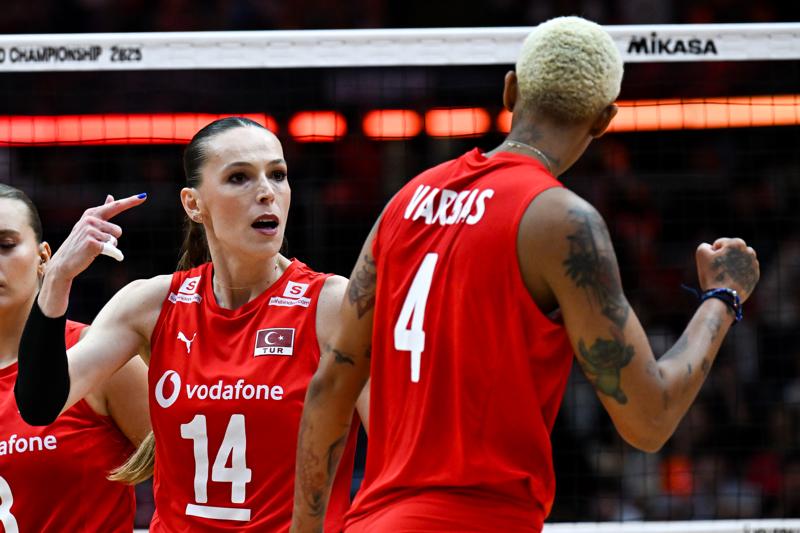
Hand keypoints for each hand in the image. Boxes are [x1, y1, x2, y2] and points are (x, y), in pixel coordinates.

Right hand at [38, 193, 146, 316]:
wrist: (63, 262)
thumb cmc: (79, 243)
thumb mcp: (89, 225)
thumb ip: (103, 211)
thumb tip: (111, 196)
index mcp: (91, 214)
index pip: (115, 206)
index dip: (130, 201)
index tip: (144, 196)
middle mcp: (90, 220)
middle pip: (118, 230)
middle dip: (112, 239)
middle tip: (97, 244)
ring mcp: (90, 231)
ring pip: (114, 240)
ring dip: (109, 247)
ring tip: (94, 248)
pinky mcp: (92, 243)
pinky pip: (112, 249)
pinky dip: (114, 255)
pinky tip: (102, 256)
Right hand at [696, 237, 759, 302]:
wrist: (724, 297)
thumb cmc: (712, 274)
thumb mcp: (701, 254)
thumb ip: (705, 246)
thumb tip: (711, 248)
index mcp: (737, 243)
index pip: (720, 244)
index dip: (712, 253)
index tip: (711, 264)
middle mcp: (749, 251)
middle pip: (732, 251)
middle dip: (725, 257)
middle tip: (718, 269)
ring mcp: (753, 265)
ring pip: (739, 260)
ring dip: (732, 264)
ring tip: (725, 275)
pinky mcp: (755, 276)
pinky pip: (744, 271)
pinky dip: (738, 274)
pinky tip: (730, 280)